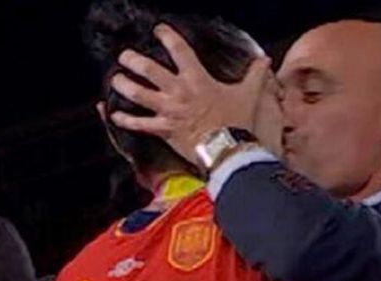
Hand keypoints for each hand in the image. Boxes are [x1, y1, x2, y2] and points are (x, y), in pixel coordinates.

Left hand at [109, 23, 272, 165]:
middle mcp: (178, 91)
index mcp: (197, 79)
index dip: (167, 37)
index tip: (159, 31)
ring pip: (138, 94)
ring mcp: (168, 110)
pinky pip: (140, 124)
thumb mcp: (248, 95)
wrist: (227, 149)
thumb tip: (265, 61)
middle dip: (134, 60)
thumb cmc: (236, 122)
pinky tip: (115, 115)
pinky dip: (126, 120)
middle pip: (149, 69)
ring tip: (117, 79)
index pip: (179, 50)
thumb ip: (255, 76)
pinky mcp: (164, 129)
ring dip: (124, 85)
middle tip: (126, 56)